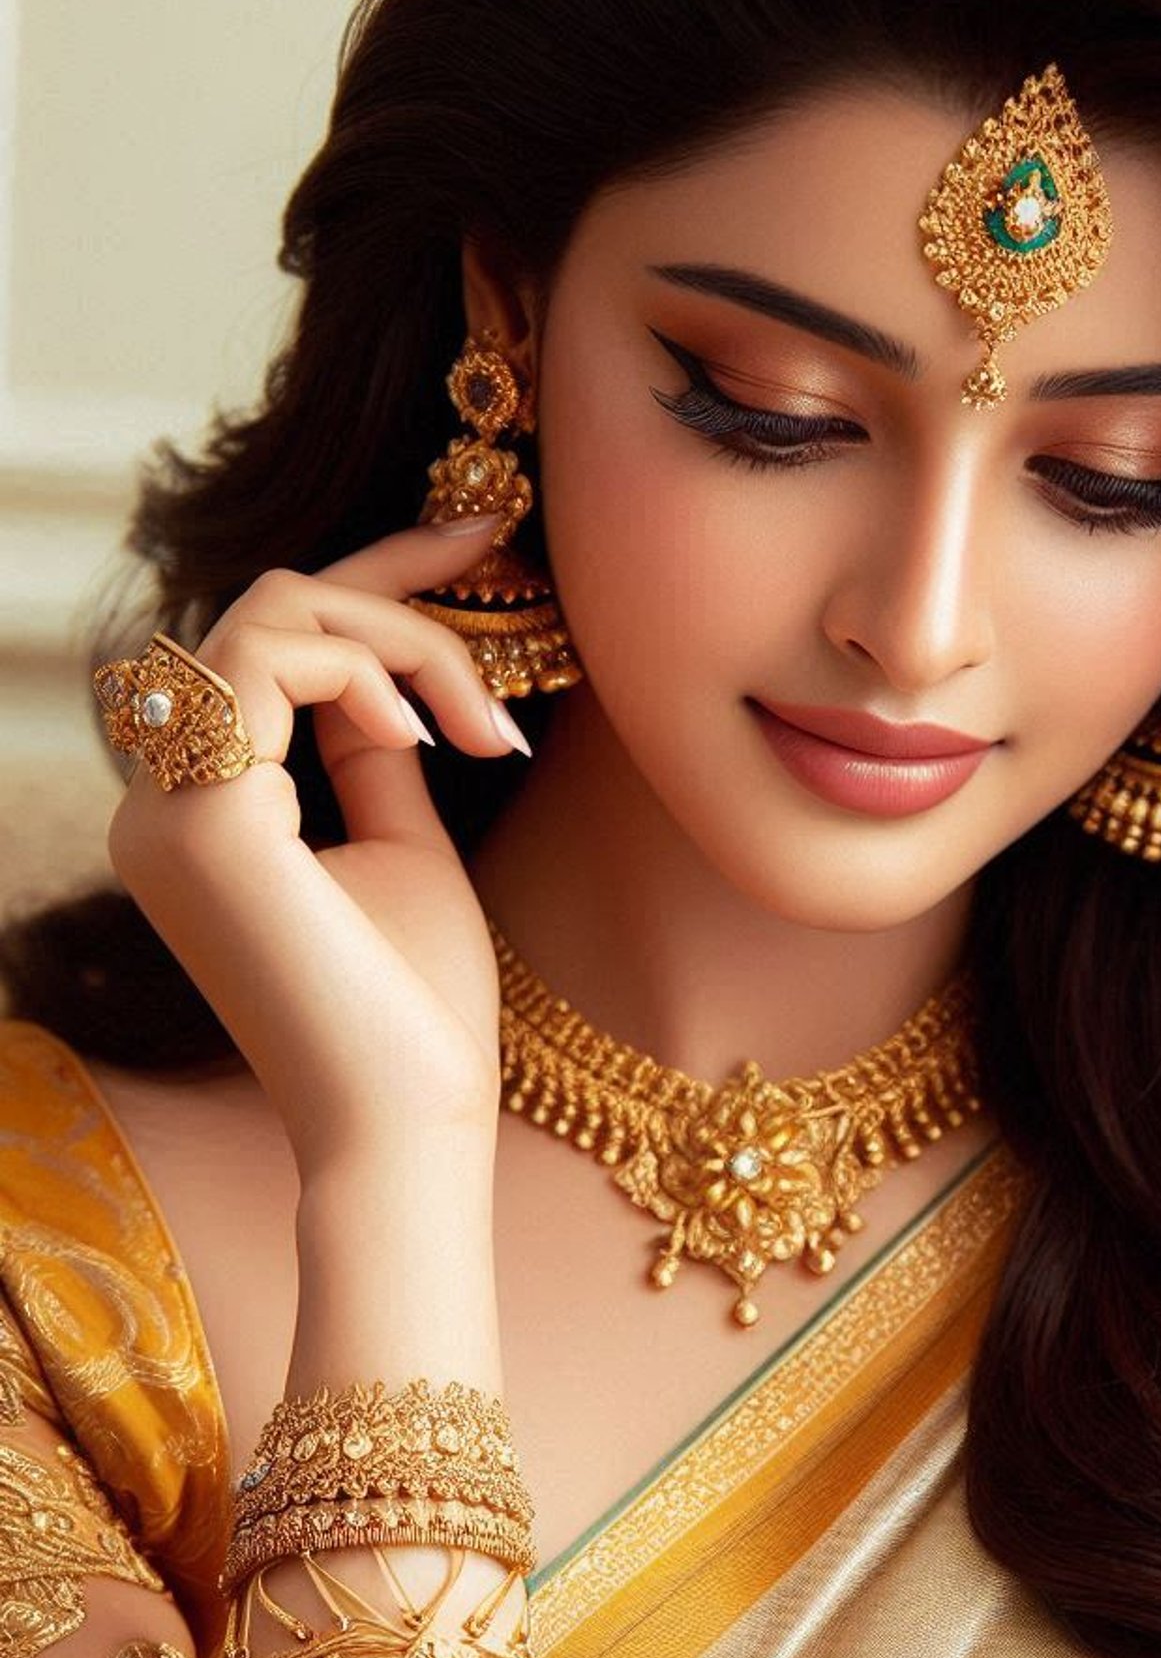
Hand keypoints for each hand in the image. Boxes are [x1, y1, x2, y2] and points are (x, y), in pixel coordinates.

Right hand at [107, 518, 533, 1173]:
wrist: (410, 1121)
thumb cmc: (419, 1009)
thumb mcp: (406, 849)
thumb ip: (376, 759)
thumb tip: (389, 685)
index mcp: (207, 812)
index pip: (272, 647)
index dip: (375, 578)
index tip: (481, 536)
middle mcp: (162, 802)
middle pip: (266, 610)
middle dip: (400, 600)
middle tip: (503, 637)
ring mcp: (166, 809)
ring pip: (271, 616)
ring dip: (404, 644)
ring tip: (481, 730)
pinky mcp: (202, 820)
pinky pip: (270, 661)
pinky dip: (369, 674)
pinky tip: (431, 741)